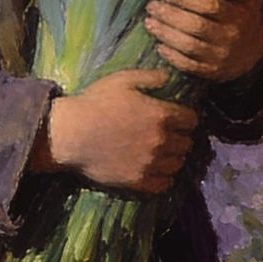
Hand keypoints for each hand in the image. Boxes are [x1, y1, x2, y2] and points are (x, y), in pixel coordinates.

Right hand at [31, 68, 199, 194]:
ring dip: (173, 158)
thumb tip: (169, 77)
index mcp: (161, 114)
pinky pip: (164, 184)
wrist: (70, 134)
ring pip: (178, 164)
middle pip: (187, 143)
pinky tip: (155, 170)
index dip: (186, 118)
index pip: (191, 120)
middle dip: (181, 138)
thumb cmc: (94, 103)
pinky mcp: (138, 181)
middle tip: (170, 136)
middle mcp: (161, 140)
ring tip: (163, 154)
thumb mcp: (122, 80)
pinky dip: (164, 178)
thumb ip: (150, 78)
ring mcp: (150, 162)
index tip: (178, 119)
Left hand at [144, 0, 262, 83]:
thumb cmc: (245, 13)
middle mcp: (230, 38)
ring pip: (189, 46)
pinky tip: (159, 46)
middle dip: (170, 15)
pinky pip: (189, 65)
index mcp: (238, 15)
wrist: (254, 50)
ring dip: (166, 34)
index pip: (209, 6)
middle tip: (152, 6)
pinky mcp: (212, 72)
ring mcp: (221, 57)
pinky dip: (172, 57)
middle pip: (195, 26)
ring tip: (149, 23)